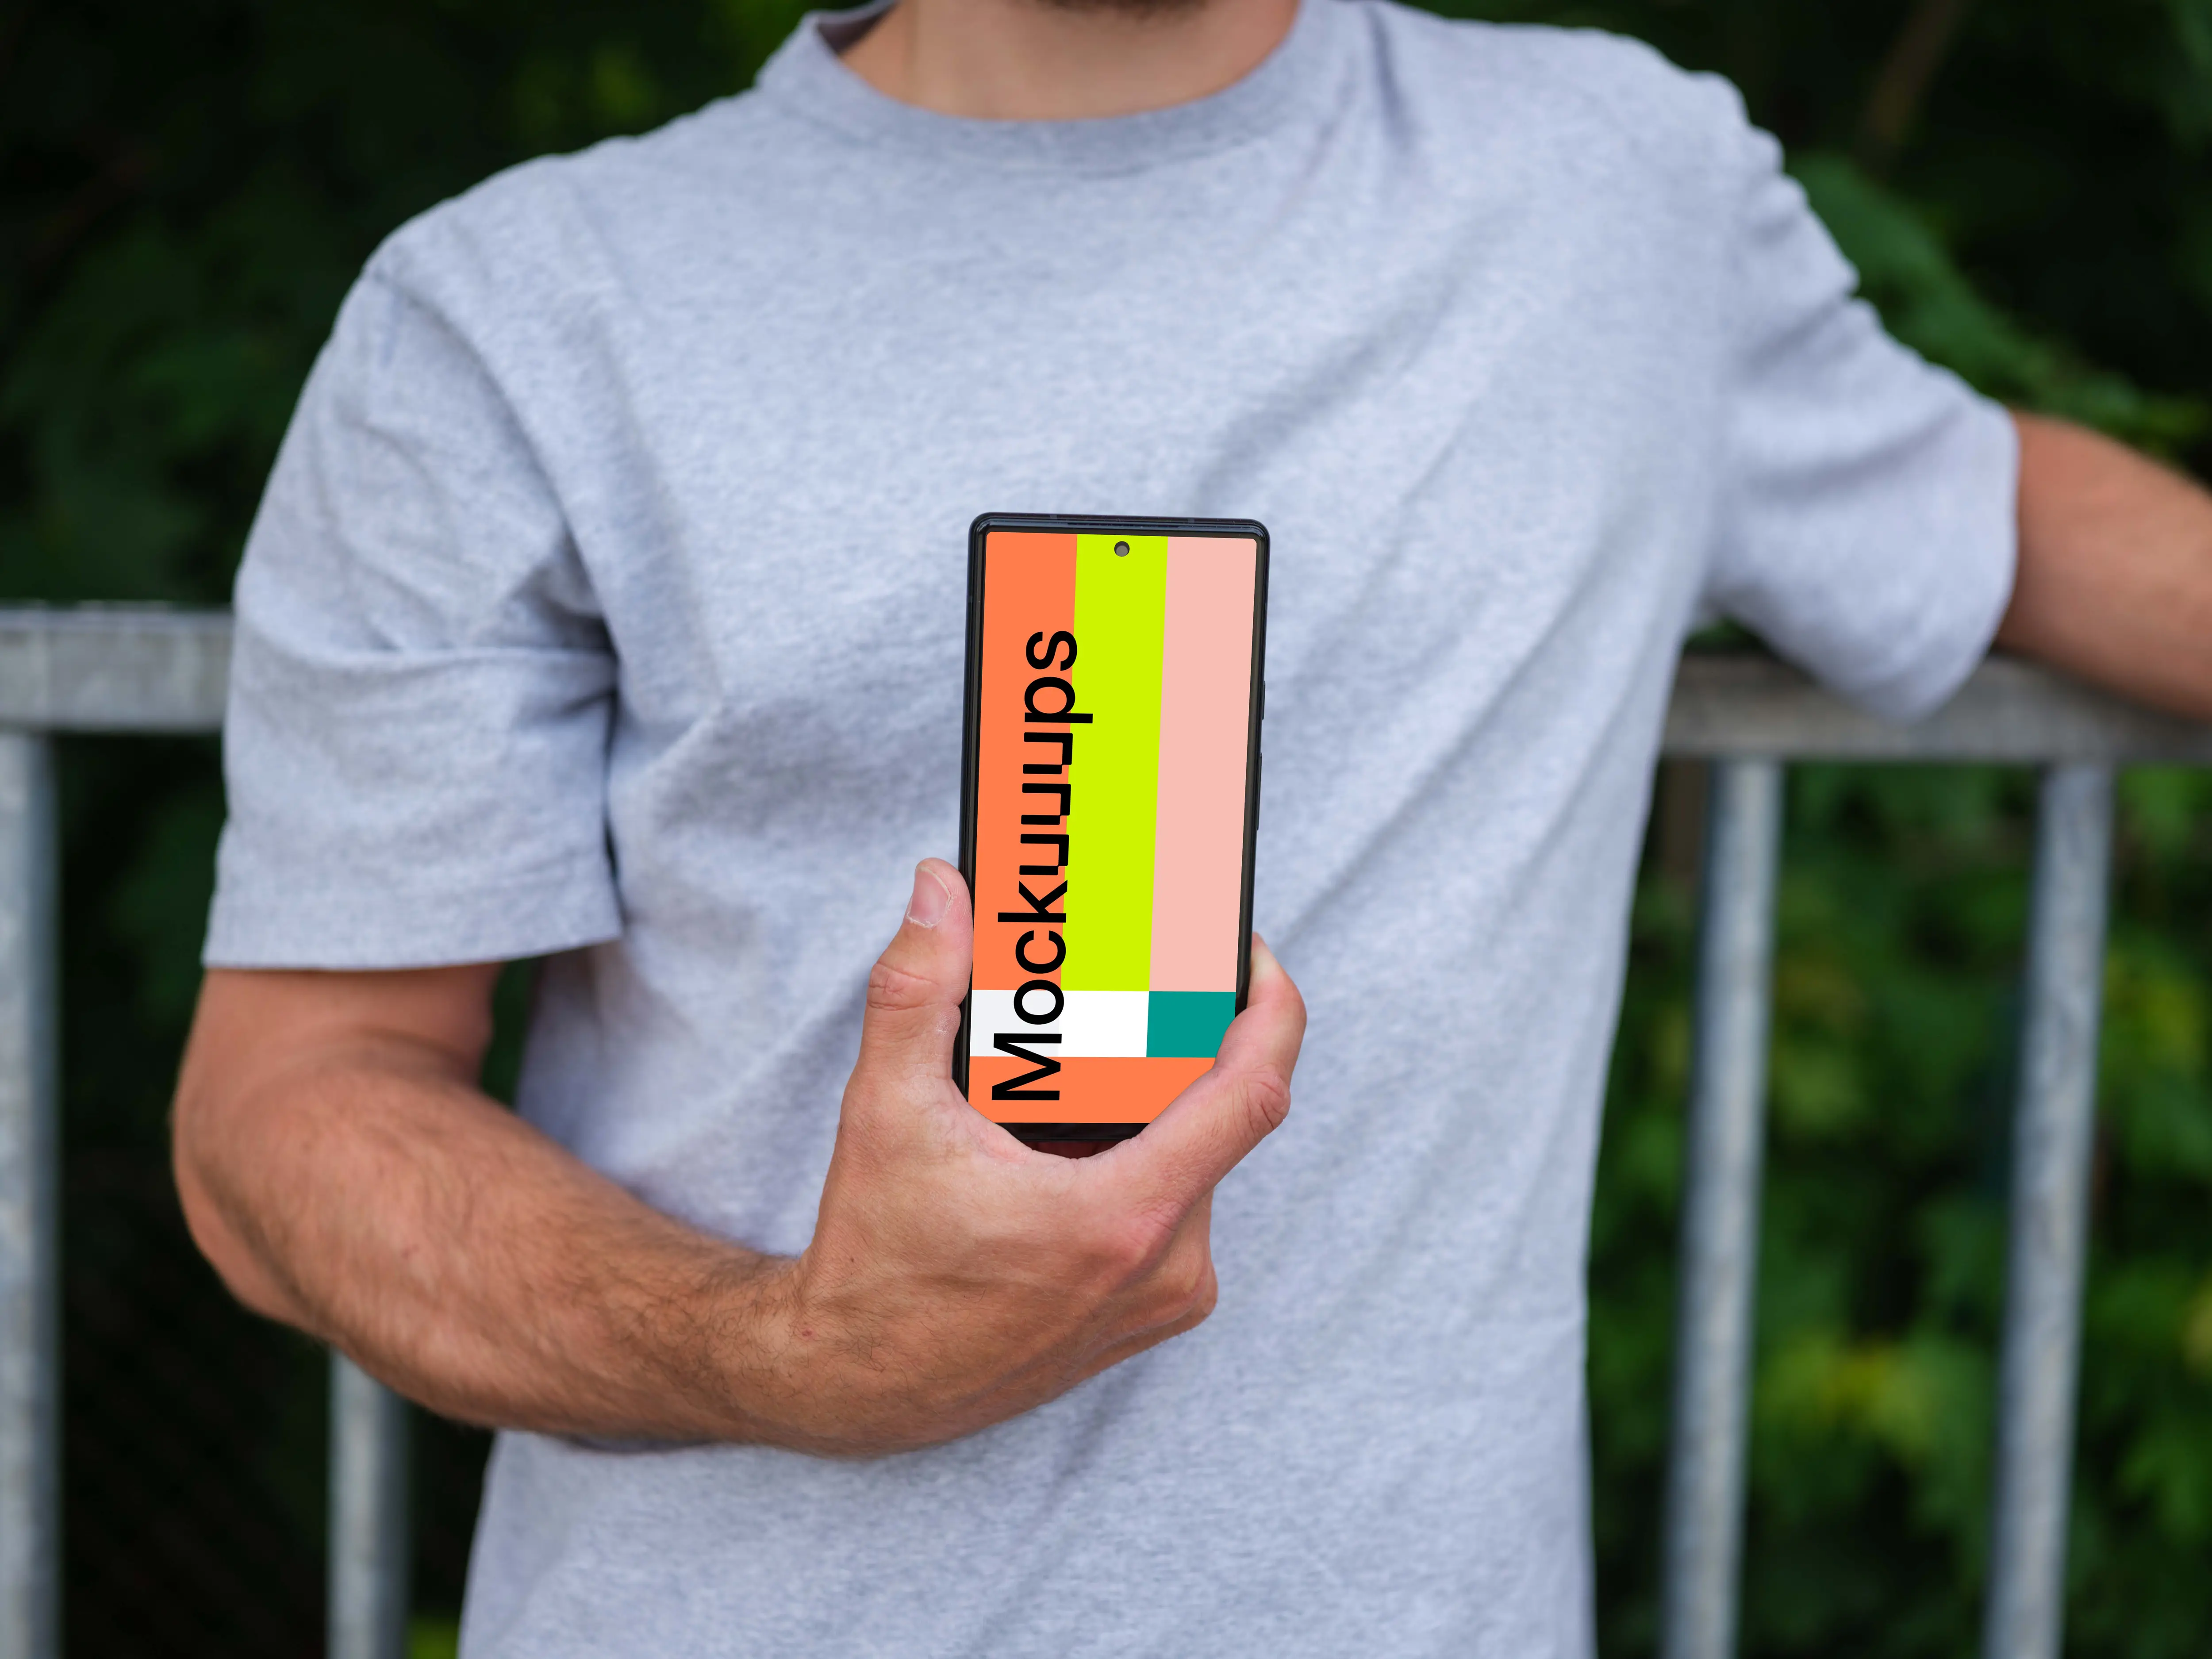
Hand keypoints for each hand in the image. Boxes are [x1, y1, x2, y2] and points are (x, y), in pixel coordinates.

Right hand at [745, 858, 1304, 1455]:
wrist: (856, 1383)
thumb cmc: (874, 1259)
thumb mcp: (886, 1112)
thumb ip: (919, 988)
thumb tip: (941, 890)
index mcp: (1124, 1218)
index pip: (1253, 1094)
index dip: (1271, 1008)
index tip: (1253, 957)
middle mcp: (1166, 1267)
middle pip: (1213, 1117)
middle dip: (1169, 1047)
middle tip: (1120, 990)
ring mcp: (1165, 1300)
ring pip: (1193, 1162)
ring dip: (1147, 1106)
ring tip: (1071, 1070)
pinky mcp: (1152, 1316)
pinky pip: (1175, 1209)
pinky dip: (1137, 1159)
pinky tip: (1068, 1139)